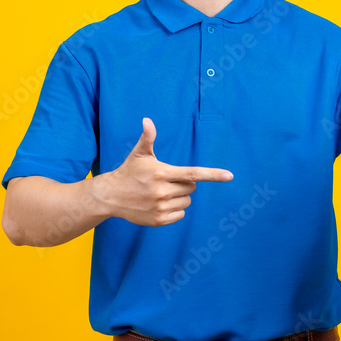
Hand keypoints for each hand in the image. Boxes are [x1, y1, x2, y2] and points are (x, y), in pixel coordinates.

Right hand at [97, 118, 232, 226]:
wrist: (111, 196)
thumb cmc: (129, 171)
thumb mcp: (139, 154)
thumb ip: (147, 137)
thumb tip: (147, 120)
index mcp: (161, 173)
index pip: (192, 173)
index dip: (212, 174)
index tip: (229, 176)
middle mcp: (162, 191)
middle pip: (192, 187)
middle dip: (184, 183)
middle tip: (166, 180)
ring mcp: (160, 207)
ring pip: (187, 201)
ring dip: (180, 196)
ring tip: (160, 192)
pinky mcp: (158, 220)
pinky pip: (180, 214)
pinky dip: (175, 209)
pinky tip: (159, 204)